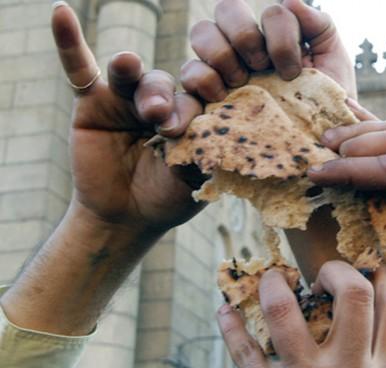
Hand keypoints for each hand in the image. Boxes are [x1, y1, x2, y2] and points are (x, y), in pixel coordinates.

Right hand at [0, 3, 206, 335]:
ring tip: (142, 100)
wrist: (127, 217)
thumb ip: (203, 148)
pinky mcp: (93, 102)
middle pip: (170, 82)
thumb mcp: (195, 176)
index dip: (205, 99)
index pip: (205, 91)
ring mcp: (128, 96)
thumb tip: (210, 126)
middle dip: (169, 101)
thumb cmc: (168, 196)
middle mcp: (164, 98)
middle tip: (165, 127)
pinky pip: (79, 67)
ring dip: (139, 83)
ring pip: (135, 76)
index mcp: (195, 110)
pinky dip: (69, 42)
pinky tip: (61, 14)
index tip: (202, 121)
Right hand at [181, 0, 355, 101]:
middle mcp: (246, 46)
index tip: (293, 72)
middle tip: (261, 67)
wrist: (316, 147)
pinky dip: (200, 79)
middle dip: (245, 35)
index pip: (271, 14)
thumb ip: (319, 25)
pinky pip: (188, 75)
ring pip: (203, 33)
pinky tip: (219, 97)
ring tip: (239, 84)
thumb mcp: (333, 63)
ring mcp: (223, 68)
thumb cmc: (324, 105)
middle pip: (227, 9)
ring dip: (222, 54)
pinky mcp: (206, 98)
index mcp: (276, 36)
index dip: (281, 37)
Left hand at [216, 262, 385, 367]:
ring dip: (273, 285)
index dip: (380, 276)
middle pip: (352, 296)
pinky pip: (244, 353)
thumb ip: (379, 361)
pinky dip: (230, 327)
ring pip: (285, 313)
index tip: (366, 267)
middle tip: (321, 275)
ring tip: (272, 278)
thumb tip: (375, 304)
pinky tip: (224, 310)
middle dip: (335, 270)